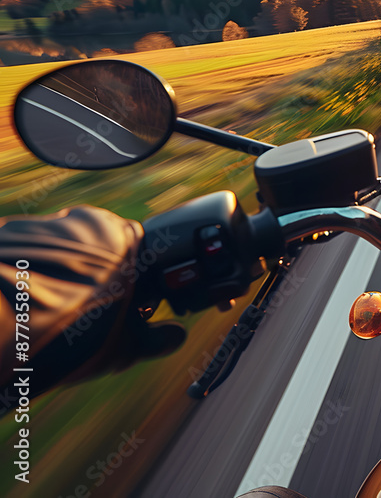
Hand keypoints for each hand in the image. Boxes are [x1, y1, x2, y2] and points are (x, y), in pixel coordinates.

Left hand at [0, 206, 185, 395]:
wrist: (3, 328)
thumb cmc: (71, 333)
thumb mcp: (124, 346)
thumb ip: (157, 340)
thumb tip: (176, 336)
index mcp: (125, 236)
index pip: (143, 248)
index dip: (139, 280)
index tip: (132, 306)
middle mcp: (84, 221)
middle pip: (98, 246)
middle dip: (97, 276)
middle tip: (90, 313)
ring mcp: (41, 224)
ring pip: (59, 249)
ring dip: (59, 273)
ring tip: (48, 314)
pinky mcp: (7, 234)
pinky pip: (25, 253)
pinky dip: (26, 273)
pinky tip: (23, 304)